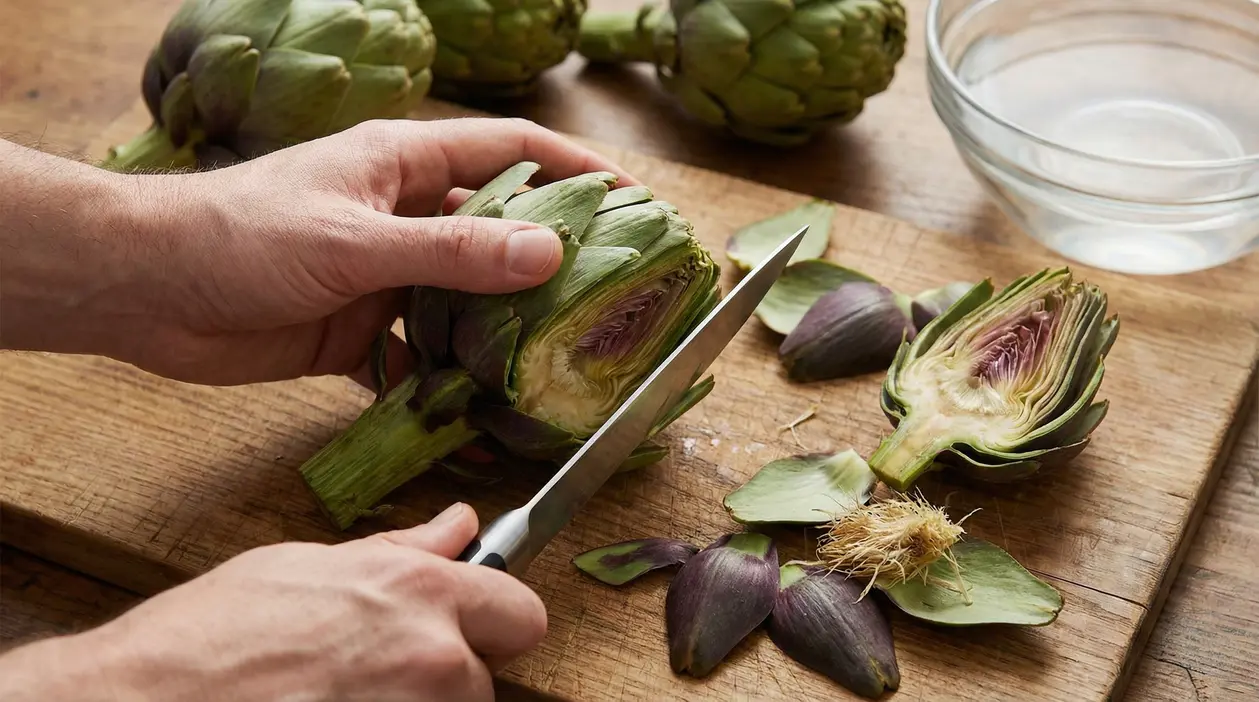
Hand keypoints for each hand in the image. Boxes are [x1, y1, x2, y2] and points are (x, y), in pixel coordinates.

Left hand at [0, 119, 637, 385]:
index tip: (636, 200)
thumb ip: (453, 253)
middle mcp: (404, 214)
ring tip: (566, 361)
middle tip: (617, 293)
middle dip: (556, 258)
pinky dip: (451, 382)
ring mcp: (386, 274)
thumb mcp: (356, 241)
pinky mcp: (361, 329)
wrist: (147, 290)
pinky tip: (483, 412)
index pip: (512, 152)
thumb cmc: (242, 237)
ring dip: (507, 328)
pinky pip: (424, 354)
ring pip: (468, 298)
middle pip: (500, 229)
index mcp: (404, 164)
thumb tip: (550, 255)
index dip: (576, 171)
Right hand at [0, 503, 545, 701]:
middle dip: (448, 677)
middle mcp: (432, 657)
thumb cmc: (206, 639)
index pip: (521, 613)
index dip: (492, 621)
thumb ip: (399, 553)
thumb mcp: (305, 568)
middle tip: (376, 674)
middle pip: (485, 679)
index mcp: (417, 591)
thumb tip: (458, 527)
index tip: (468, 630)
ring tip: (339, 699)